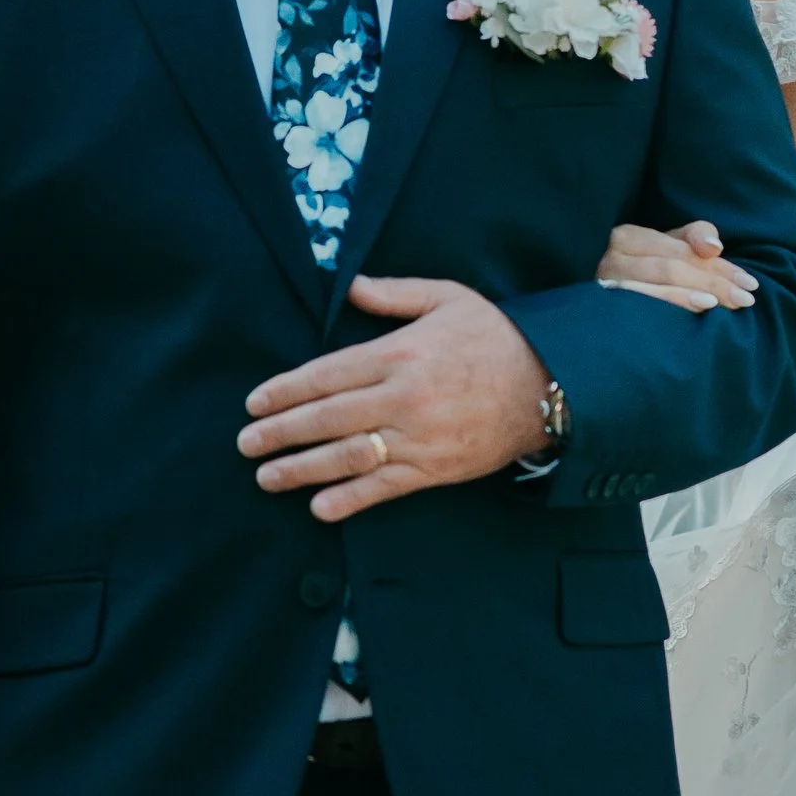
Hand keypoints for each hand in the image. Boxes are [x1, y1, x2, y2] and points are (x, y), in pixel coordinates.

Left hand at [239, 276, 551, 519]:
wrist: (549, 386)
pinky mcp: (436, 469)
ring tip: (266, 477)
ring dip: (302, 469)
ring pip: (348, 456)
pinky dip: (350, 500)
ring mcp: (419, 437)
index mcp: (400, 353)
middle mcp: (403, 397)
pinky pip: (385, 488)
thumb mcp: (448, 298)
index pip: (326, 374)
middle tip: (246, 443)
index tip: (254, 403)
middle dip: (280, 432)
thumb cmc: (495, 337)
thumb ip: (395, 293)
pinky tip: (318, 508)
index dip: (285, 391)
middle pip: (327, 418)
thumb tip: (350, 287)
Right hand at [596, 218, 758, 314]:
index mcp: (628, 236)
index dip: (719, 266)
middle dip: (713, 282)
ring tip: (720, 304)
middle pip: (672, 266)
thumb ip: (694, 238)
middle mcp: (613, 256)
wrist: (586, 303)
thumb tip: (714, 247)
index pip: (682, 249)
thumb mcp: (663, 248)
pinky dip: (669, 306)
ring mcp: (605, 282)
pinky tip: (694, 311)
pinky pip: (640, 306)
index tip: (750, 282)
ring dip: (691, 295)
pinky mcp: (602, 306)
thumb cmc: (636, 269)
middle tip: (746, 298)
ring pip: (656, 284)